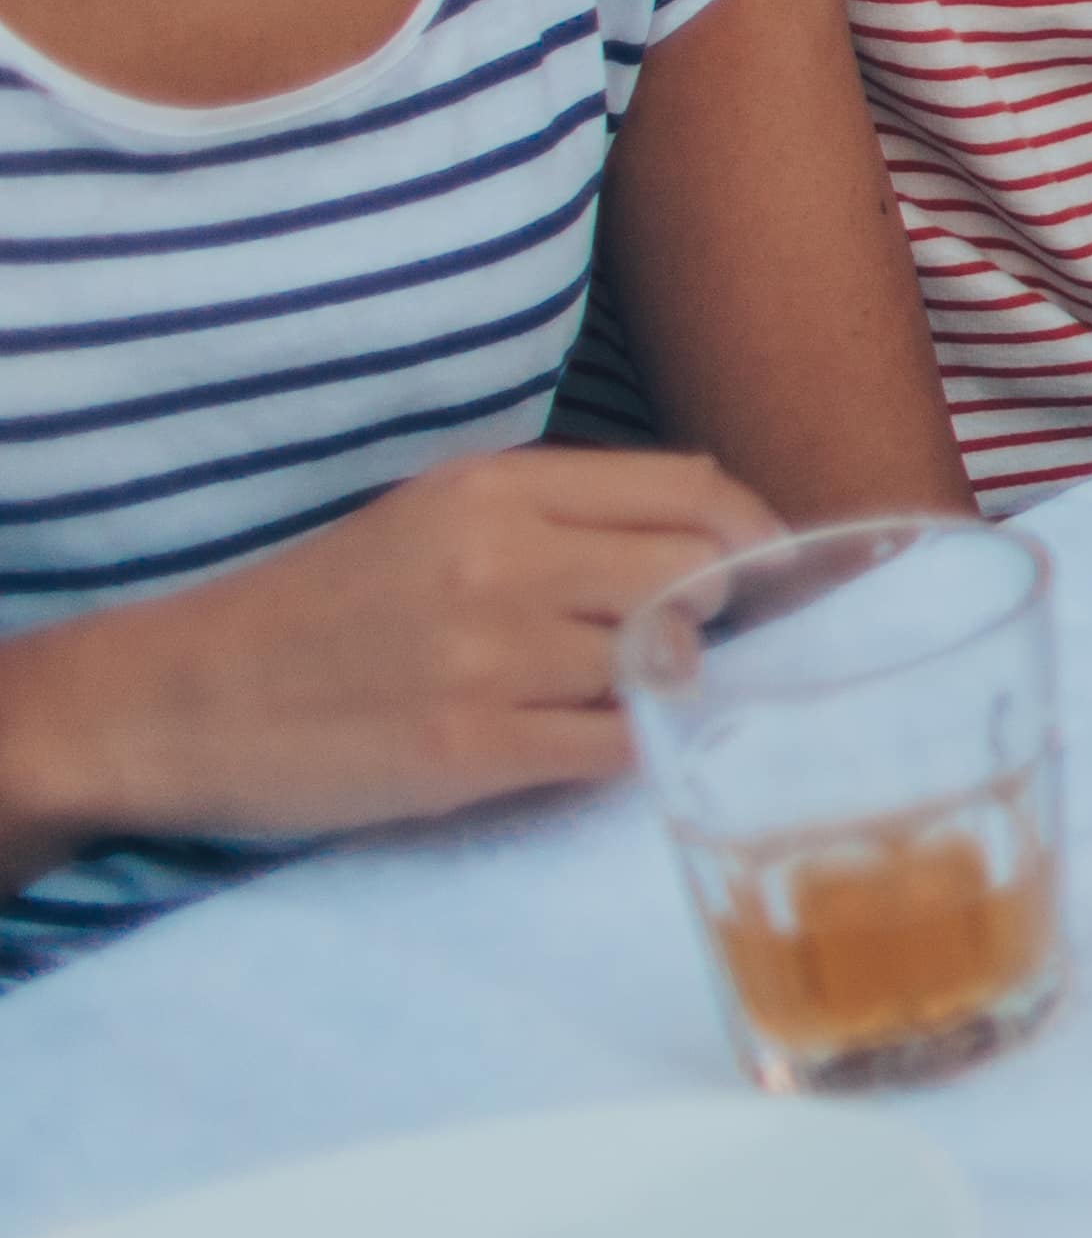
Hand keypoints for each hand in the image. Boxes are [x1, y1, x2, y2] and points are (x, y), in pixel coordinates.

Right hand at [0, 449, 785, 849]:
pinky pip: (616, 745)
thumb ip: (560, 519)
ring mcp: (487, 657)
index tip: (769, 567)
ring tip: (629, 691)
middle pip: (701, 568)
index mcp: (496, 488)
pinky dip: (633, 746)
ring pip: (666, 661)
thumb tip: (711, 538)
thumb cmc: (321, 610)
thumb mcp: (435, 519)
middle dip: (729, 606)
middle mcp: (501, 559)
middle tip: (710, 636)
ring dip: (672, 682)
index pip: (693, 487)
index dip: (752, 530)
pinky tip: (598, 741)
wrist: (177, 701)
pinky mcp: (470, 751)